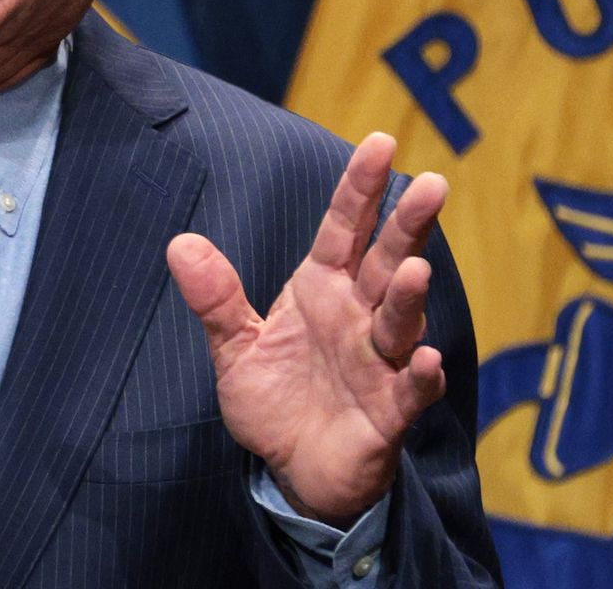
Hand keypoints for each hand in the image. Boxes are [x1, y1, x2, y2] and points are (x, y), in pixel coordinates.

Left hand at [166, 133, 448, 526]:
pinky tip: (427, 361)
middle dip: (407, 225)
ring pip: (400, 322)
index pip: (343, 229)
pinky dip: (419, 377)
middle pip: (386, 262)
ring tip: (416, 270)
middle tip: (433, 183)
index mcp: (322, 290)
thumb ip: (216, 297)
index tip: (380, 142)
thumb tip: (180, 243)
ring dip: (411, 297)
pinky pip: (409, 391)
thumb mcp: (236, 346)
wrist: (295, 469)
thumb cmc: (276, 399)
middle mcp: (358, 317)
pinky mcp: (390, 412)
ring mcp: (379, 363)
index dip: (360, 189)